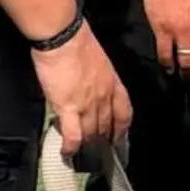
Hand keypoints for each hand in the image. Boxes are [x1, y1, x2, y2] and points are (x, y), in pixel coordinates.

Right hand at [32, 22, 132, 155]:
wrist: (64, 36)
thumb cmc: (78, 42)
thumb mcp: (98, 61)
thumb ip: (98, 79)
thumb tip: (89, 90)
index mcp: (113, 83)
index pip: (125, 113)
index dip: (122, 130)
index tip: (117, 139)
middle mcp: (105, 97)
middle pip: (107, 127)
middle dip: (102, 141)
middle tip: (95, 151)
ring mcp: (88, 104)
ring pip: (92, 135)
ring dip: (86, 146)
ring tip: (80, 154)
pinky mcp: (69, 108)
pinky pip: (74, 136)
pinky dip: (71, 148)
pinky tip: (67, 153)